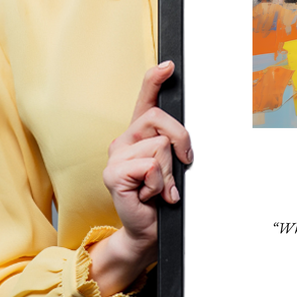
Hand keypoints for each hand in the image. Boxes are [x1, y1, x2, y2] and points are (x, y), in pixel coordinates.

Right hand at [88, 61, 192, 295]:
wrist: (148, 230)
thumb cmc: (162, 197)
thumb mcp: (173, 165)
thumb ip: (174, 146)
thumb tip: (184, 138)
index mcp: (139, 134)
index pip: (145, 99)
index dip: (155, 79)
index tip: (169, 65)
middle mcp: (124, 140)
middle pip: (160, 119)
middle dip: (181, 141)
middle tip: (182, 165)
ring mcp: (115, 156)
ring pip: (159, 146)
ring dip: (169, 172)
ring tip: (160, 188)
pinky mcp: (113, 174)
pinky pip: (150, 166)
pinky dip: (159, 184)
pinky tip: (150, 195)